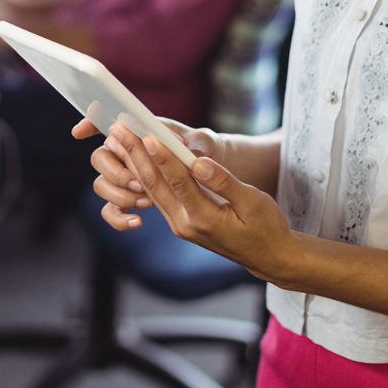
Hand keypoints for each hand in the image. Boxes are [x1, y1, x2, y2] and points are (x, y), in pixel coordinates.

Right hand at [75, 116, 224, 230]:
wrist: (210, 173)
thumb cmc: (204, 149)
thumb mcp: (206, 143)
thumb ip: (198, 145)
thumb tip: (189, 154)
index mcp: (140, 130)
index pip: (109, 123)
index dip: (90, 124)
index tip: (80, 132)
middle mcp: (127, 152)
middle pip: (99, 157)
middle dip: (114, 171)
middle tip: (137, 182)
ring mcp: (125, 176)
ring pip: (101, 185)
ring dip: (119, 194)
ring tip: (147, 201)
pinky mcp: (129, 199)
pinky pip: (110, 211)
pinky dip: (119, 218)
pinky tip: (139, 222)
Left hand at [100, 123, 298, 280]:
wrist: (267, 256)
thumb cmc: (266, 227)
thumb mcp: (254, 202)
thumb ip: (224, 183)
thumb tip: (200, 162)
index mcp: (204, 219)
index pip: (178, 183)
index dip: (163, 157)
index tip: (149, 135)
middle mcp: (185, 224)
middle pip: (155, 184)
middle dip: (136, 154)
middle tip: (119, 130)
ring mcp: (180, 225)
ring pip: (152, 189)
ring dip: (134, 161)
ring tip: (119, 139)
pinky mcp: (179, 222)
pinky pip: (158, 195)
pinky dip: (145, 173)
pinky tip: (135, 157)